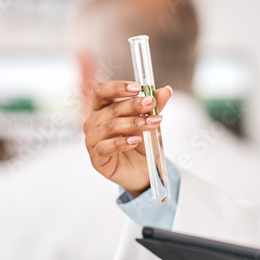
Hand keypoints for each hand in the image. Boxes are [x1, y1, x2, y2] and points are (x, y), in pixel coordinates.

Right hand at [84, 81, 171, 196]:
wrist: (142, 172)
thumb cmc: (139, 145)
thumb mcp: (149, 123)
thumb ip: (154, 106)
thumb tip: (166, 90)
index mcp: (103, 109)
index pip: (102, 91)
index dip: (118, 87)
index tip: (138, 87)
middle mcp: (94, 122)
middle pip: (111, 108)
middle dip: (133, 104)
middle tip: (151, 103)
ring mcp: (92, 140)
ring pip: (110, 126)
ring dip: (133, 123)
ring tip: (152, 123)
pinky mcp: (96, 158)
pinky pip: (106, 147)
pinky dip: (122, 142)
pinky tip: (135, 140)